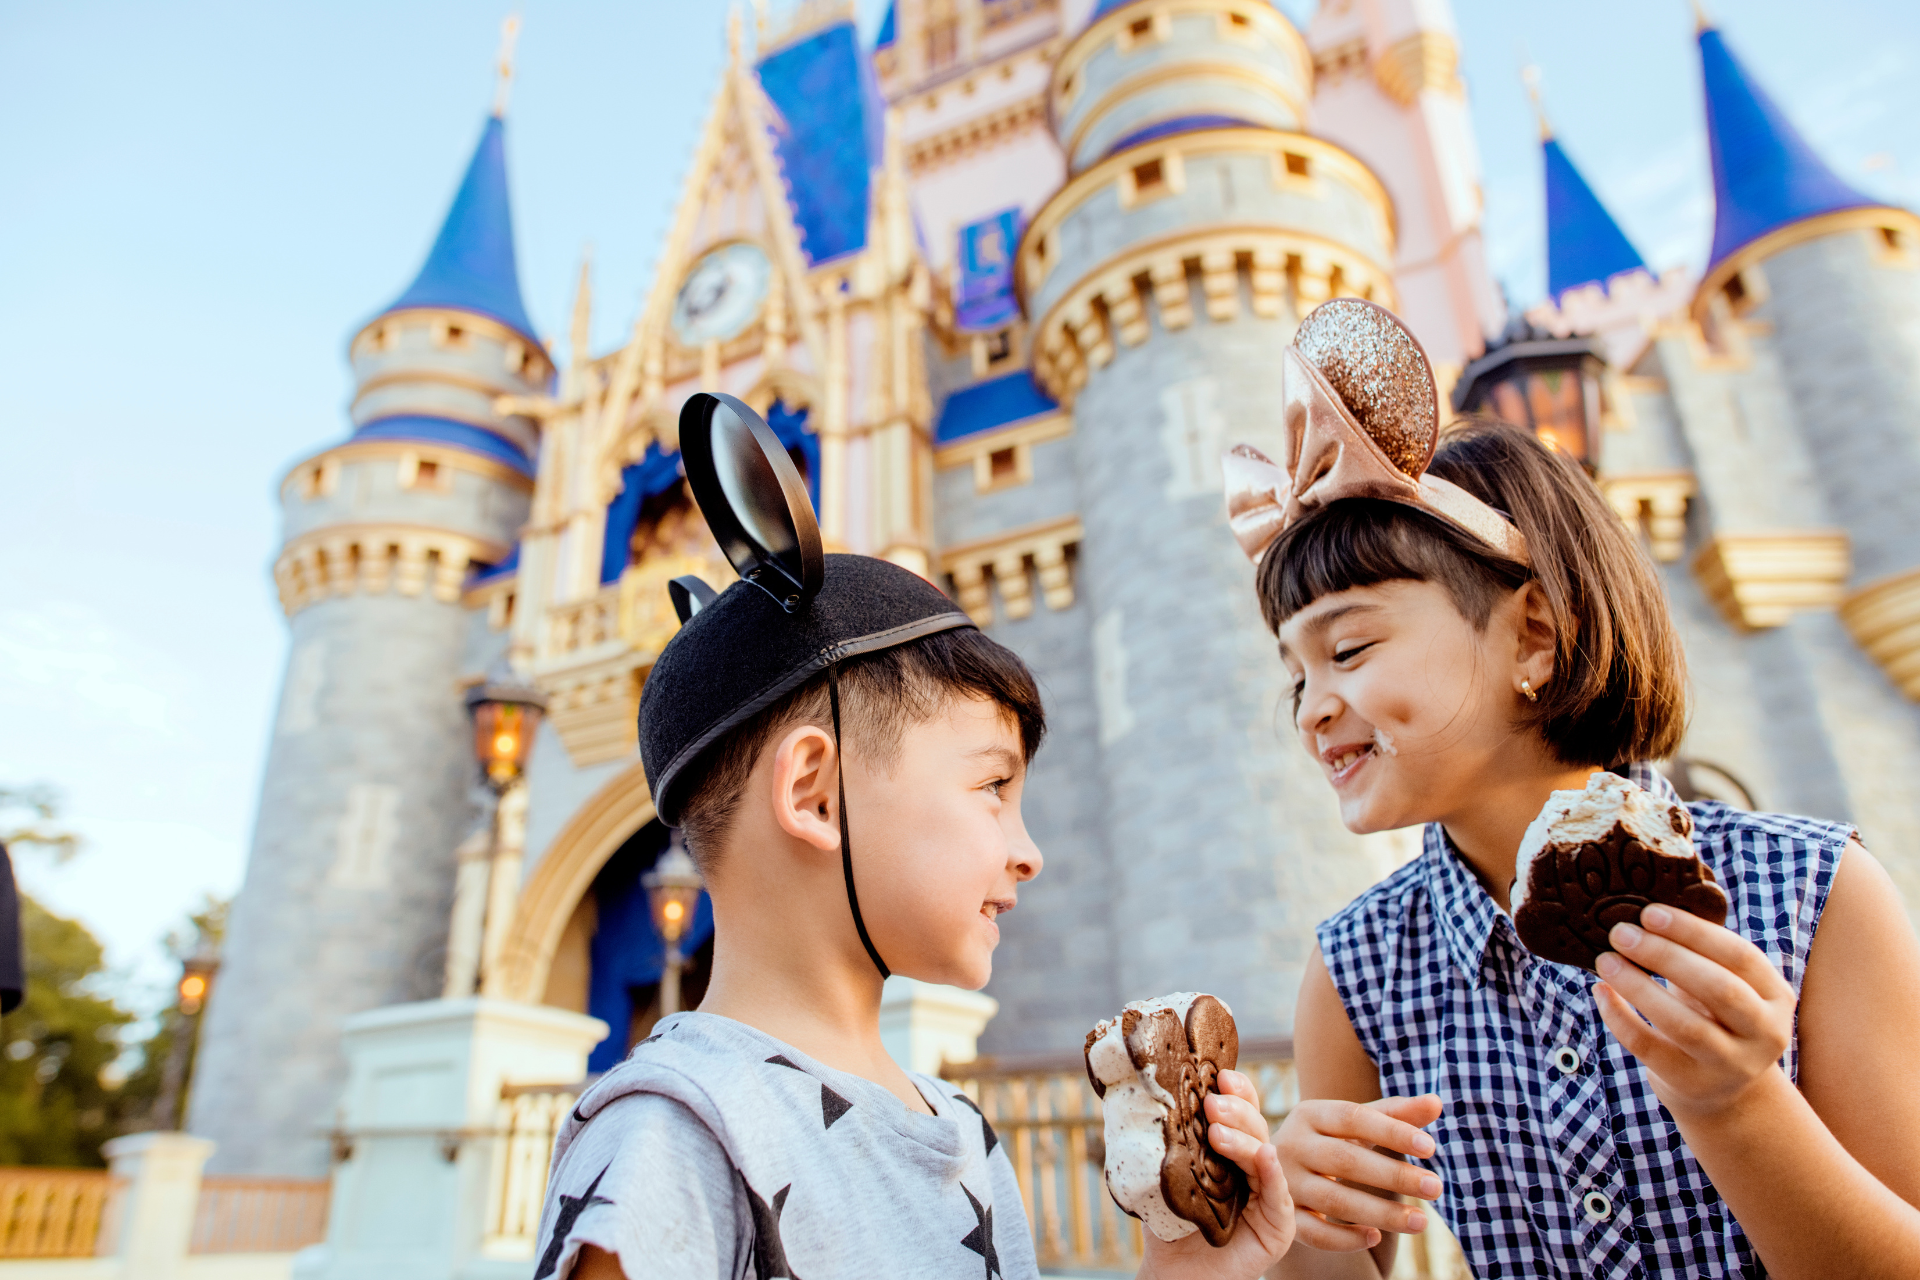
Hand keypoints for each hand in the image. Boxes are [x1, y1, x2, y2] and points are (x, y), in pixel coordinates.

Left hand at [1140, 1069, 1294, 1279]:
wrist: (1171, 1274)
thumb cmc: (1168, 1222)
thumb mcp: (1164, 1171)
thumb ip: (1166, 1138)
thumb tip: (1140, 1092)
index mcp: (1231, 1151)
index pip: (1240, 1113)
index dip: (1236, 1091)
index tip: (1220, 1074)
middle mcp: (1254, 1169)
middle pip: (1255, 1128)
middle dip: (1236, 1110)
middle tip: (1211, 1102)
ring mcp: (1270, 1197)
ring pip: (1265, 1155)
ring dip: (1244, 1138)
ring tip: (1218, 1131)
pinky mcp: (1278, 1228)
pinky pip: (1279, 1197)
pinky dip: (1272, 1173)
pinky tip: (1264, 1155)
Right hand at [1273, 1095, 1441, 1251]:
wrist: (1273, 1170)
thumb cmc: (1329, 1141)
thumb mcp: (1355, 1124)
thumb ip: (1395, 1114)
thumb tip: (1436, 1103)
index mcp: (1309, 1114)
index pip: (1353, 1118)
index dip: (1392, 1131)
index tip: (1430, 1147)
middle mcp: (1292, 1145)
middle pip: (1345, 1160)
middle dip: (1394, 1175)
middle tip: (1435, 1187)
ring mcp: (1285, 1183)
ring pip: (1334, 1200)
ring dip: (1381, 1213)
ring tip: (1421, 1221)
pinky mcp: (1284, 1217)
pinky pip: (1315, 1233)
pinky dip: (1346, 1239)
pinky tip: (1376, 1238)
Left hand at [1593, 902, 1796, 1121]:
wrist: (1725, 1092)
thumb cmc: (1716, 1017)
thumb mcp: (1727, 985)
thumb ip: (1702, 953)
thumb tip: (1647, 911)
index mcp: (1775, 996)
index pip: (1740, 956)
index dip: (1694, 932)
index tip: (1649, 912)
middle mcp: (1764, 1033)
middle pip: (1718, 989)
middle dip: (1666, 955)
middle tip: (1621, 933)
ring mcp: (1731, 1064)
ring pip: (1684, 1024)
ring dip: (1638, 986)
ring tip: (1605, 960)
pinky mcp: (1692, 1083)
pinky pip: (1649, 1047)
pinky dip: (1620, 1017)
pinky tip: (1601, 992)